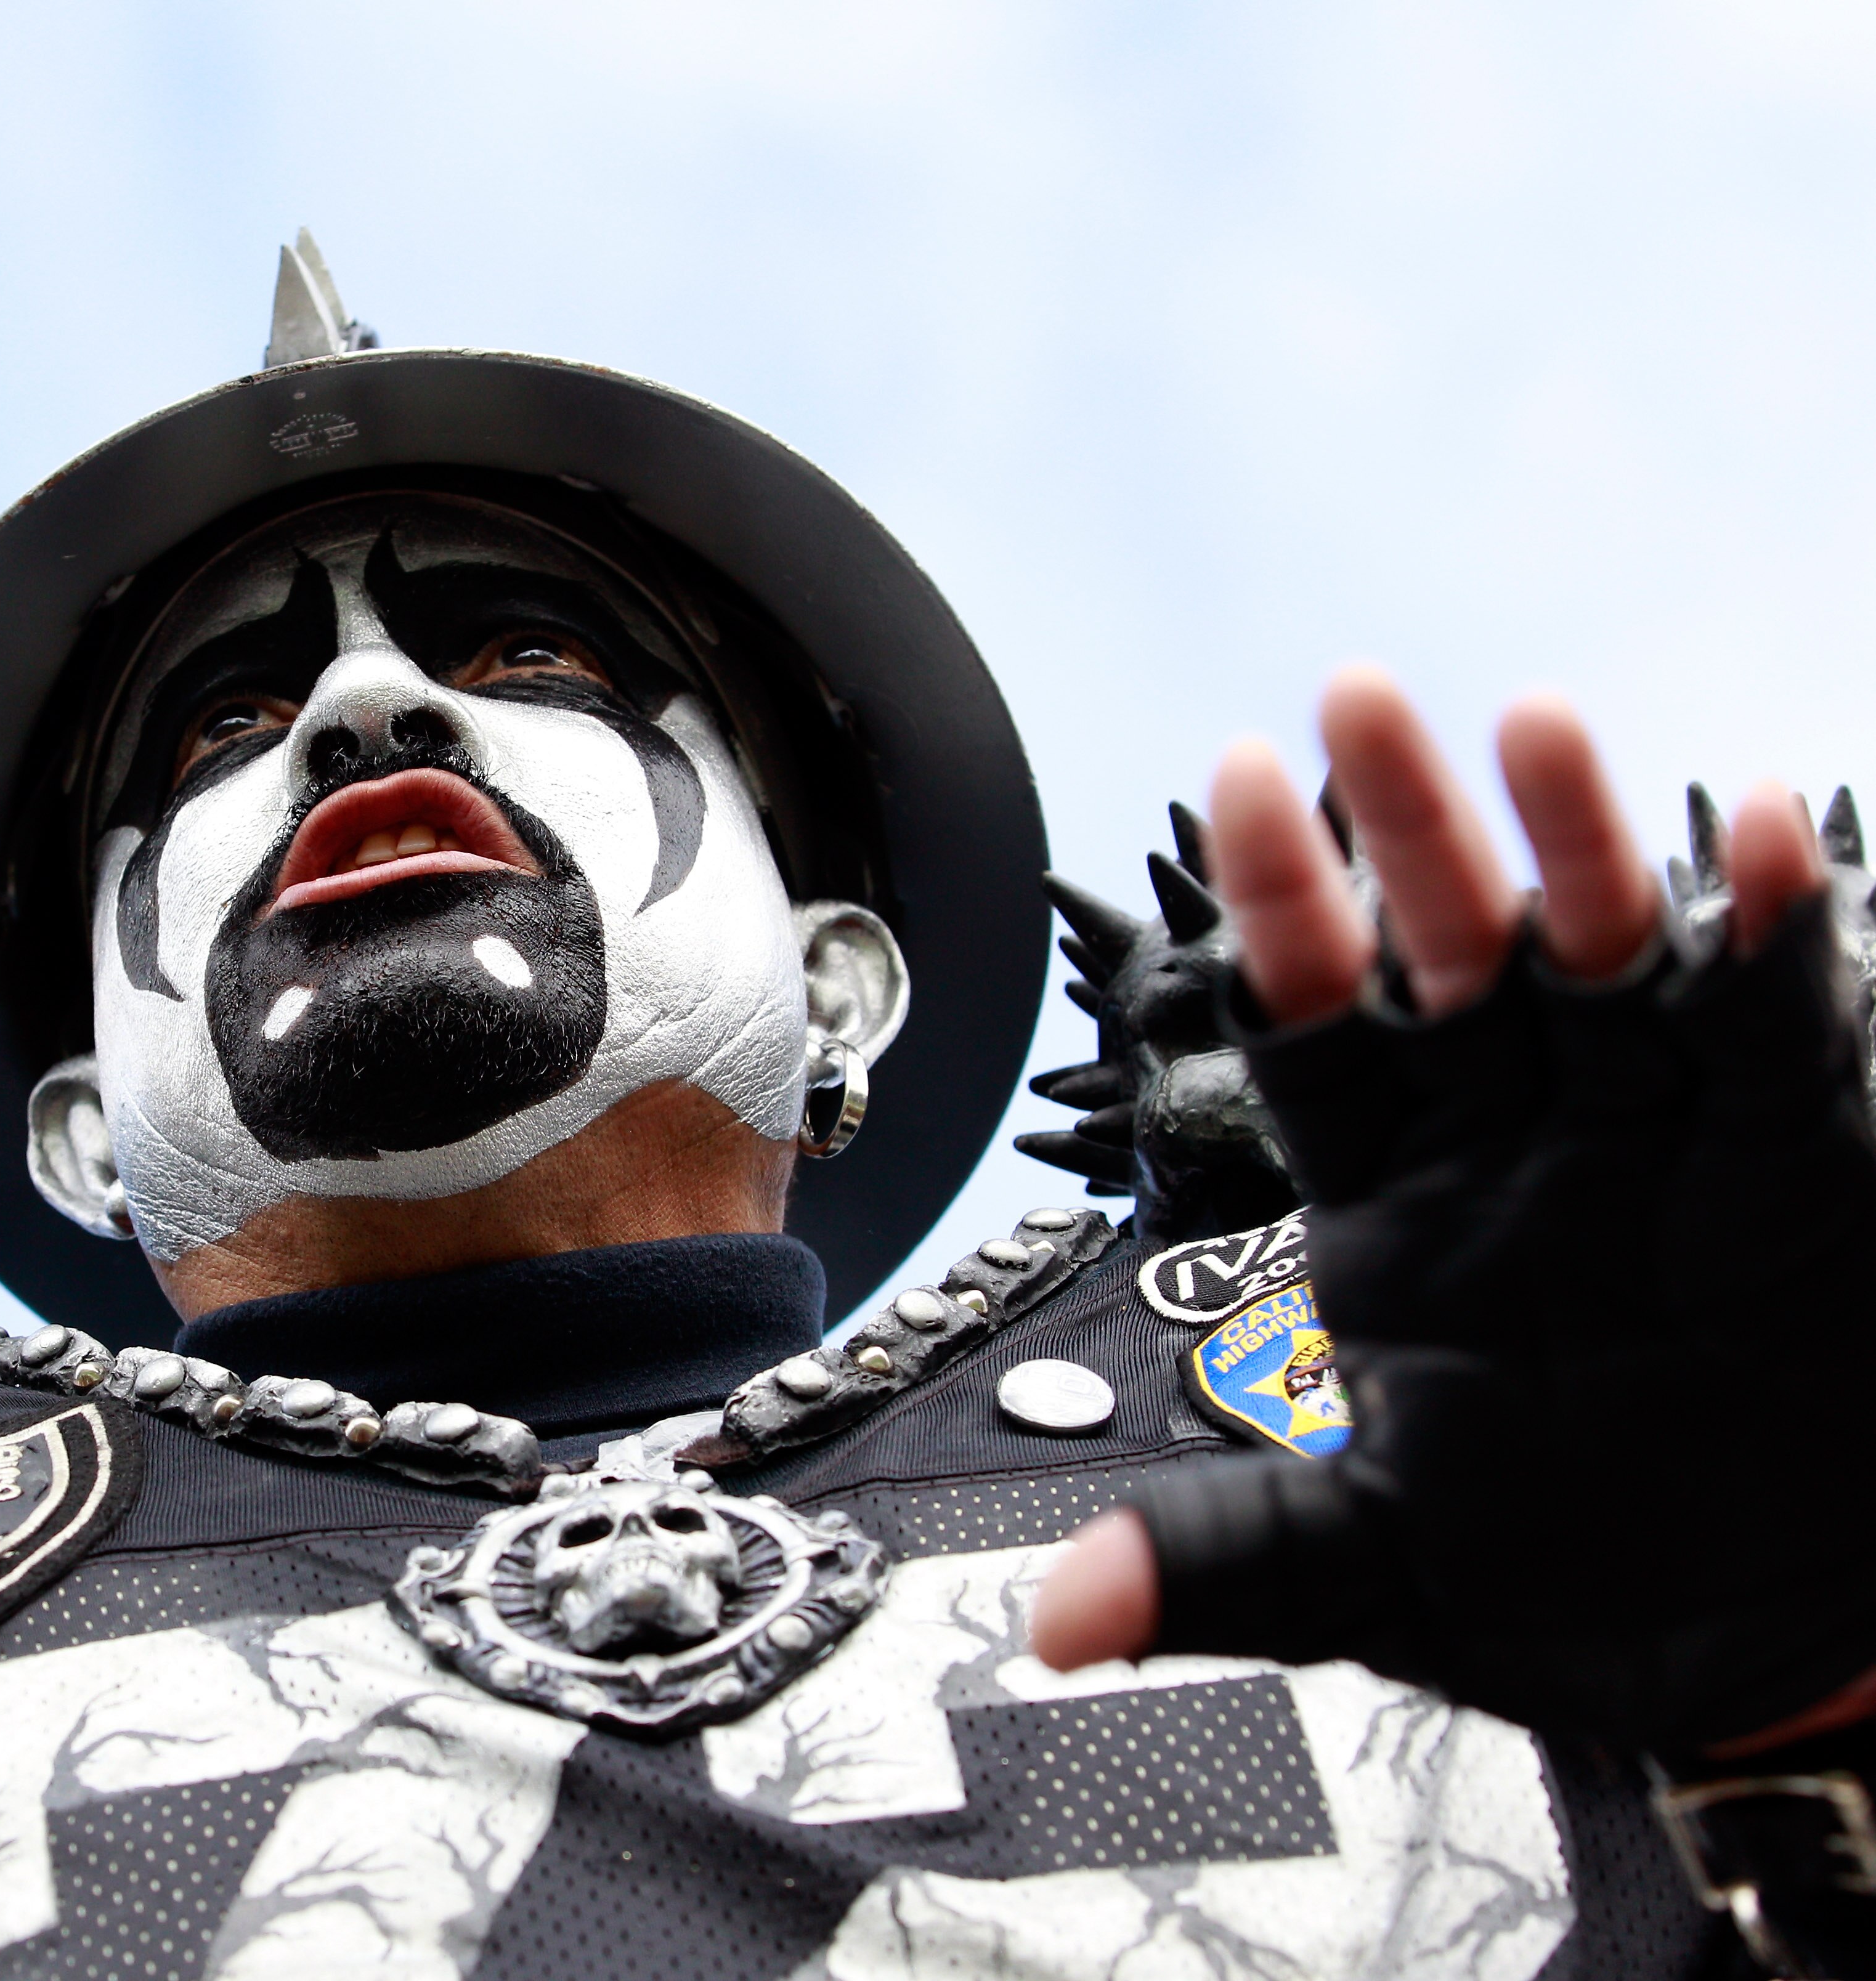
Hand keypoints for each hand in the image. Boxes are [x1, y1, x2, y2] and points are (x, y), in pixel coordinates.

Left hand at [1034, 669, 1873, 1756]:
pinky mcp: (1794, 1161)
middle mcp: (1519, 1145)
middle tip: (1357, 700)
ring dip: (1573, 847)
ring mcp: (1657, 1139)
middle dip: (1410, 836)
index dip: (1287, 918)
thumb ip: (1222, 1562)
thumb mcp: (1376, 1575)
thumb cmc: (1575, 1587)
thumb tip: (1060, 1622)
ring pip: (1603, 963)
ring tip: (1534, 728)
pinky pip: (1774, 1032)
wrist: (1767, 1650)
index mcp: (1400, 1207)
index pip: (1317, 1032)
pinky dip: (1769, 939)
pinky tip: (1752, 832)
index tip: (1238, 788)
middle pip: (1450, 961)